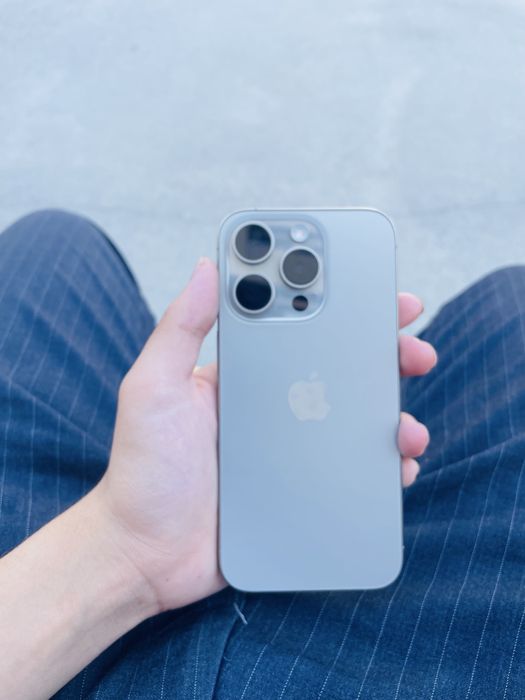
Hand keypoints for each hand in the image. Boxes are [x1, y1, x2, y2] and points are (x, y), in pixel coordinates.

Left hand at [93, 259, 435, 613]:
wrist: (146, 554)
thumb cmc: (142, 469)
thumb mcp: (153, 388)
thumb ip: (179, 328)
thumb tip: (208, 266)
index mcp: (243, 374)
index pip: (299, 326)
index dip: (341, 305)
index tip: (378, 291)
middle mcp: (273, 405)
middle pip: (341, 369)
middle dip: (384, 354)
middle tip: (415, 351)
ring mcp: (291, 449)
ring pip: (356, 419)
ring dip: (393, 412)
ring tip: (408, 427)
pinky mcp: (303, 488)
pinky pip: (353, 470)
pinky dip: (382, 465)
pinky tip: (399, 467)